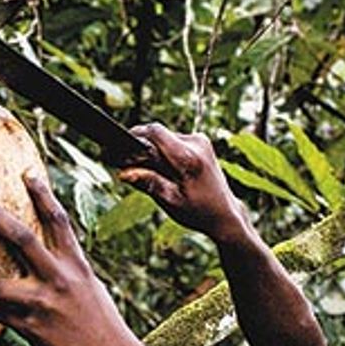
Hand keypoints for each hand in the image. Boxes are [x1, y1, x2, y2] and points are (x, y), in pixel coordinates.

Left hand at [0, 173, 140, 345]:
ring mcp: (42, 304)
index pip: (57, 220)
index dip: (42, 193)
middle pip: (21, 238)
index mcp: (75, 264)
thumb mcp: (85, 283)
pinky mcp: (30, 329)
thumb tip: (34, 248)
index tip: (26, 172)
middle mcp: (58, 279)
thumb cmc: (97, 316)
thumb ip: (62, 264)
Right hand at [119, 124, 249, 244]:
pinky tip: (163, 169)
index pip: (155, 132)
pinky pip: (173, 141)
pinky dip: (164, 152)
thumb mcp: (171, 202)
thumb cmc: (198, 212)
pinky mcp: (201, 142)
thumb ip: (148, 183)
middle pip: (157, 135)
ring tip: (147, 171)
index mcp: (188, 158)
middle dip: (141, 148)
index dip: (133, 136)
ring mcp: (200, 141)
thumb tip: (123, 172)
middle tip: (127, 166)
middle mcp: (196, 144)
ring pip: (164, 137)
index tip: (118, 148)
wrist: (225, 213)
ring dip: (153, 151)